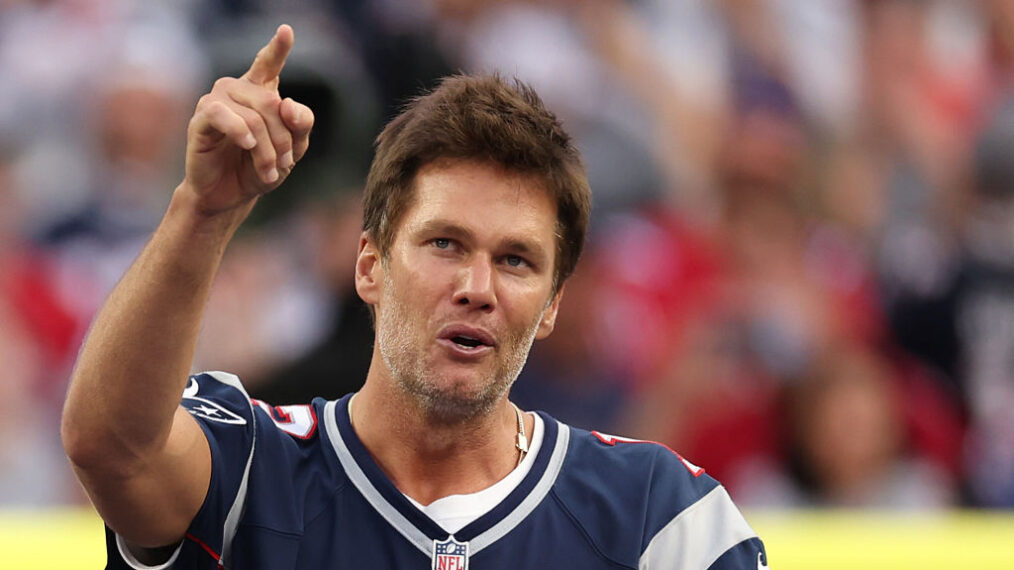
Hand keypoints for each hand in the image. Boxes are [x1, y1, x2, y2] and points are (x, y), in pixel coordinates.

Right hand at [182, 24, 313, 216]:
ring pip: (253, 116)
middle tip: (285, 165)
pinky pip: (221, 115)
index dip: (278, 47)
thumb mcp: (292, 150)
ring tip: (269, 171)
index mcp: (260, 92)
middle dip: (284, 139)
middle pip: (272, 103)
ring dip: (266, 148)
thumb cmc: (259, 168)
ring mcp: (216, 102)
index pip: (268, 64)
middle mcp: (236, 90)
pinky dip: (239, 131)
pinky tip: (246, 145)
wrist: (231, 195)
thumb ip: (300, 125)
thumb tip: (288, 104)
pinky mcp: (200, 119)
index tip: (286, 30)